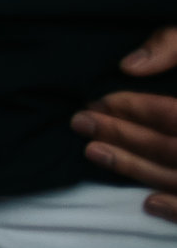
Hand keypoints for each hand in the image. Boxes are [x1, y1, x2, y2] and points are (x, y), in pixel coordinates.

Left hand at [72, 25, 176, 222]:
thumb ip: (175, 44)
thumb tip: (130, 65)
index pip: (174, 115)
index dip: (133, 109)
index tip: (98, 101)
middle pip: (174, 148)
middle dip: (124, 136)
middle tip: (80, 122)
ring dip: (137, 169)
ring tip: (94, 152)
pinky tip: (147, 203)